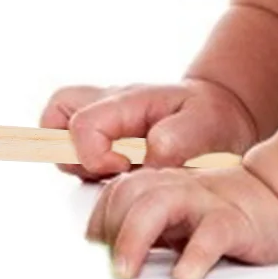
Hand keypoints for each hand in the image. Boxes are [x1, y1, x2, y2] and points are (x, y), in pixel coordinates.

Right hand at [38, 79, 258, 180]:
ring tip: (121, 173)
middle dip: (71, 154)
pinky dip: (92, 171)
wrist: (222, 115)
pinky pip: (78, 154)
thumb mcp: (205, 124)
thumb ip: (177, 138)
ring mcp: (102, 124)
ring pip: (59, 137)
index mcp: (127, 101)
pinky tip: (125, 177)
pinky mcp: (104, 141)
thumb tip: (148, 155)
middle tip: (110, 170)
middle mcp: (107, 108)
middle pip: (55, 118)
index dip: (94, 156)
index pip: (82, 124)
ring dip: (82, 164)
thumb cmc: (211, 118)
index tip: (124, 168)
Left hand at [87, 163, 277, 278]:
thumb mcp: (181, 218)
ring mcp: (207, 202)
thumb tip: (106, 259)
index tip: (96, 256)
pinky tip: (185, 276)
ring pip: (159, 204)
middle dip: (111, 230)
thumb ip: (147, 228)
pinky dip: (195, 255)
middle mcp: (179, 188)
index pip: (116, 193)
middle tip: (109, 270)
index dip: (100, 223)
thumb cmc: (225, 214)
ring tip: (127, 273)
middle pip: (130, 193)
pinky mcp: (237, 222)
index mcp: (163, 185)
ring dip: (134, 238)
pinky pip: (212, 233)